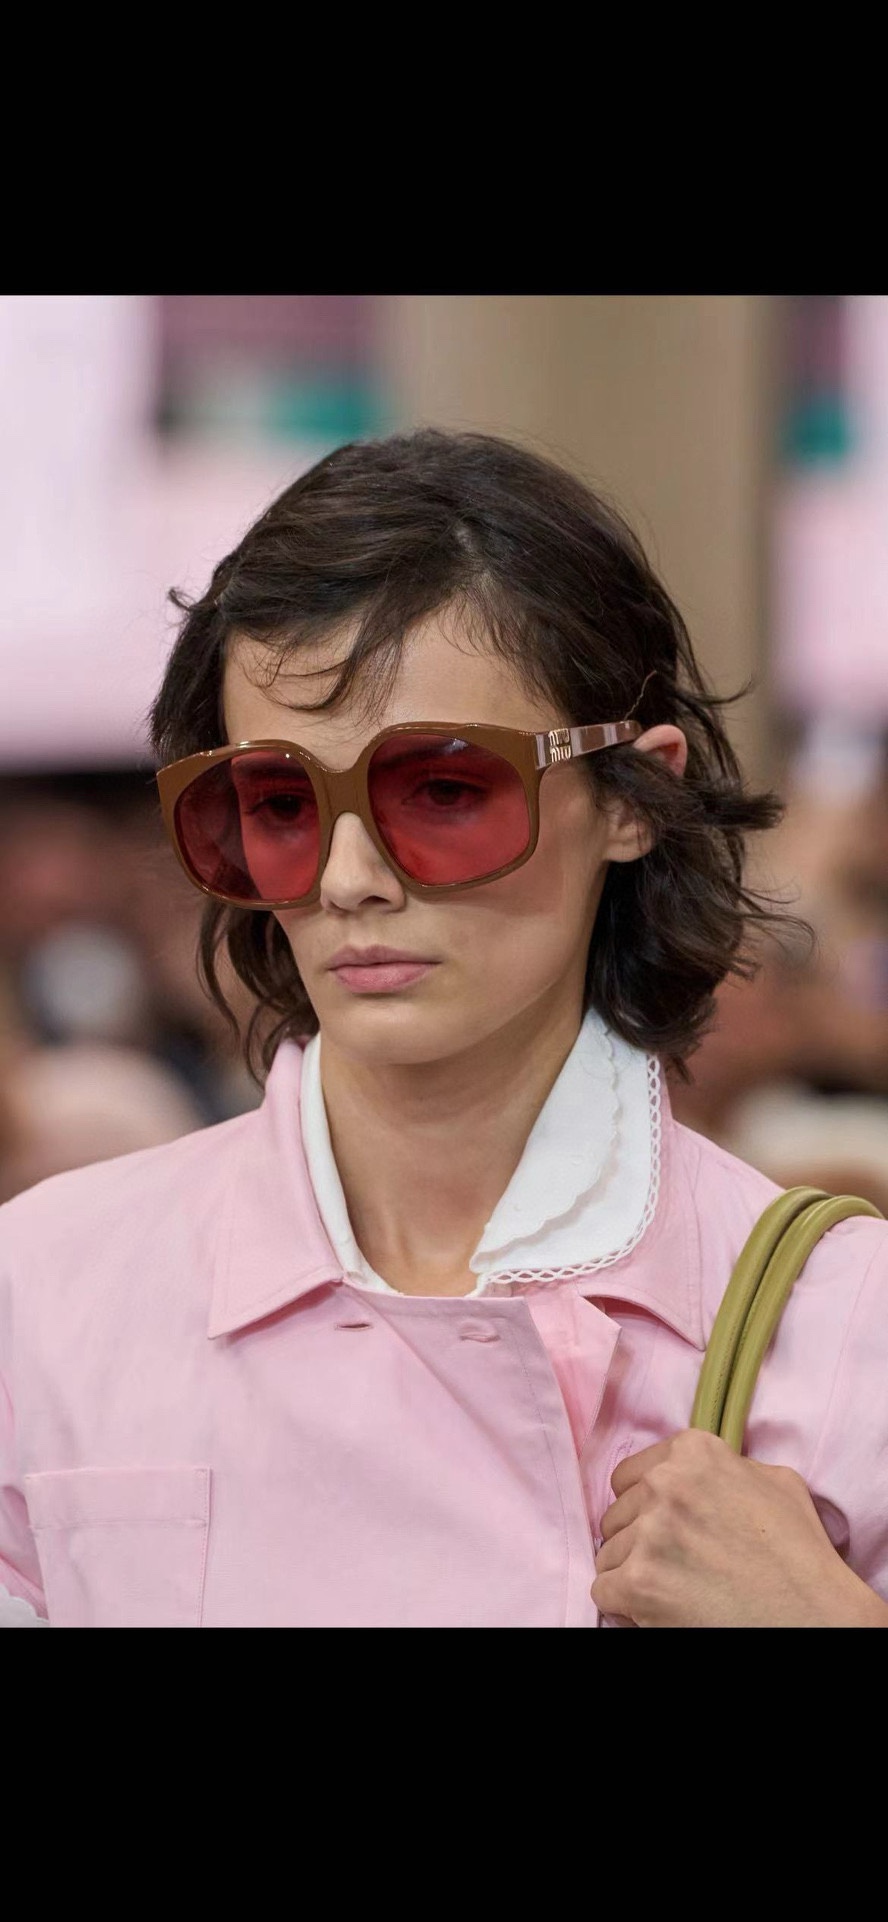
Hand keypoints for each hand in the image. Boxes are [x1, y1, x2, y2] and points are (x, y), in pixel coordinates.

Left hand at [590, 1429, 887, 1627]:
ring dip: (634, 1571)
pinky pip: (602, 1589)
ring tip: (676, 1585)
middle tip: (677, 1562)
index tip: (666, 1525)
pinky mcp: (638, 1581)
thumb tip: (699, 1473)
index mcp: (694, 1453)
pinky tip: (659, 1606)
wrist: (811, 1616)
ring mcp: (649, 1532)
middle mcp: (665, 1484)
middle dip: (640, 1538)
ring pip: (609, 1551)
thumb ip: (729, 1466)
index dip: (645, 1505)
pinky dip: (625, 1603)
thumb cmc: (799, 1554)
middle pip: (618, 1514)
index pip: (630, 1475)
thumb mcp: (775, 1483)